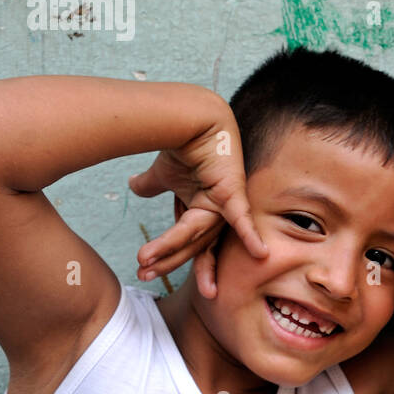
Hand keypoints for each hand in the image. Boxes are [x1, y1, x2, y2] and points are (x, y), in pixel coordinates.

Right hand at [128, 119, 266, 292]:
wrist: (192, 118)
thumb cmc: (183, 145)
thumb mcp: (163, 173)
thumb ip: (151, 184)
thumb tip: (134, 185)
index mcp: (201, 212)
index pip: (188, 243)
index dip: (169, 258)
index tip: (145, 272)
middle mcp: (216, 213)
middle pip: (193, 245)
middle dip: (167, 262)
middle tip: (143, 275)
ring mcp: (225, 204)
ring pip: (198, 234)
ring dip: (172, 249)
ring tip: (146, 262)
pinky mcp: (233, 192)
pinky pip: (241, 216)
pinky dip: (250, 235)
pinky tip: (260, 254)